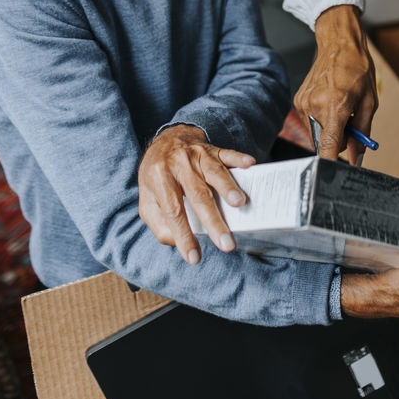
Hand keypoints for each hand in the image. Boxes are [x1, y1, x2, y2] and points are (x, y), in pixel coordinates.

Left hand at [138, 124, 255, 264]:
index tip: (194, 258)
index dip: (183, 235)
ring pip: (214, 172)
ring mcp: (197, 155)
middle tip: (227, 243)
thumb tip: (178, 243)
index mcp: (159, 178)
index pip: (173, 211)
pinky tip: (251, 164)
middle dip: (213, 221)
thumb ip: (159, 223)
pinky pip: (227, 153)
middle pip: (198, 195)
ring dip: (228, 187)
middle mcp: (179, 164)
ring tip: (240, 204)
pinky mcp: (213, 149)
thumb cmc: (157, 176)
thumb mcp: (147, 200)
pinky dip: (239, 158)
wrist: (166, 140)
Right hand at [295, 5, 377, 164]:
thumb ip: (362, 133)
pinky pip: (312, 121)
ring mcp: (304, 103)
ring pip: (319, 132)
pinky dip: (323, 118)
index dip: (332, 166)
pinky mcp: (298, 100)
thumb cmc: (357, 67)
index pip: (328, 147)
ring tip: (342, 106)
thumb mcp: (369, 101)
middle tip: (352, 122)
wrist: (338, 42)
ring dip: (331, 128)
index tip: (335, 177)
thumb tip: (357, 158)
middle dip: (340, 140)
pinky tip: (331, 100)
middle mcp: (315, 106)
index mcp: (335, 106)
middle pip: (326, 143)